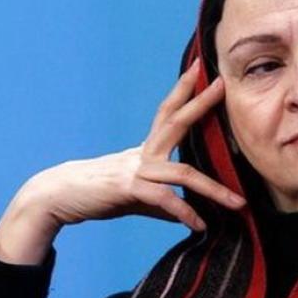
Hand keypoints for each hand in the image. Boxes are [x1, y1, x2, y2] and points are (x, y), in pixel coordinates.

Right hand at [0, 58, 244, 263]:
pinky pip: (164, 200)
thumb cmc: (98, 193)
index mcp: (146, 148)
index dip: (184, 91)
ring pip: (183, 173)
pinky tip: (200, 226)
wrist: (59, 196)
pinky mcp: (129, 188)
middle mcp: (144, 153)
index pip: (169, 112)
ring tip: (238, 203)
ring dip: (213, 189)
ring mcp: (136, 169)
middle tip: (222, 85)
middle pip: (176, 122)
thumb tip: (187, 216)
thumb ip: (163, 202)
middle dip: (200, 103)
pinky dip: (184, 214)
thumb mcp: (137, 195)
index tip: (201, 71)